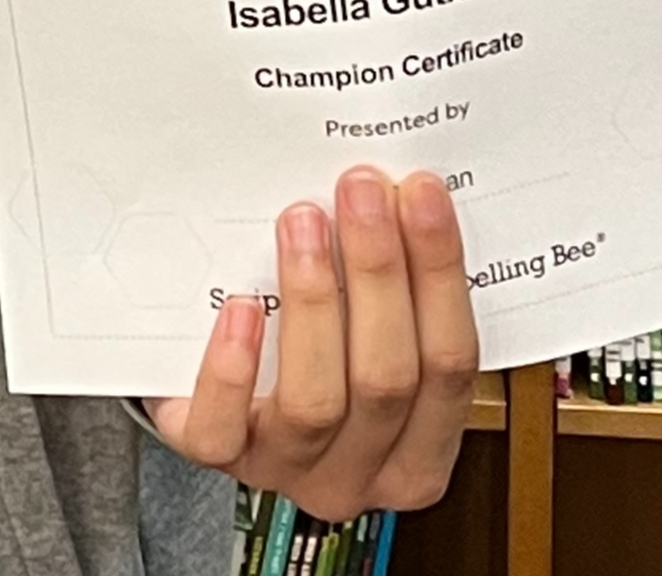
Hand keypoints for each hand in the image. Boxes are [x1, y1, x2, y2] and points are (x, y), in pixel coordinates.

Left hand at [148, 168, 477, 521]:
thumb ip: (384, 292)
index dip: (440, 274)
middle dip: (378, 272)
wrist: (211, 399)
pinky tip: (242, 307)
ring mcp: (286, 468)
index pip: (450, 363)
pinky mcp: (219, 454)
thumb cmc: (298, 358)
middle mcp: (360, 470)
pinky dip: (234, 367)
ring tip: (302, 224)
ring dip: (314, 301)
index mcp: (418, 449)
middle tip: (361, 191)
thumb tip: (394, 194)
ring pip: (315, 400)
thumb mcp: (363, 337)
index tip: (421, 193)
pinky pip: (226, 428)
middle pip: (387, 379)